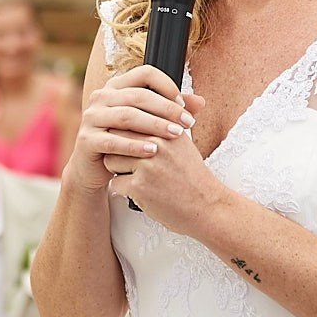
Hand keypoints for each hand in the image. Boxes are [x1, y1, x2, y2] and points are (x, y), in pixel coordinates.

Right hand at [67, 63, 191, 194]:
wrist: (96, 168)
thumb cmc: (126, 141)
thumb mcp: (149, 123)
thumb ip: (172, 110)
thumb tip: (201, 101)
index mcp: (116, 86)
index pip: (145, 73)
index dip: (167, 86)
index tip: (184, 104)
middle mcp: (101, 97)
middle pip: (138, 95)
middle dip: (167, 109)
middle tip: (188, 122)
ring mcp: (91, 118)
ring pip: (127, 116)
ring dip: (154, 125)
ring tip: (176, 134)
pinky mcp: (86, 140)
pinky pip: (113, 141)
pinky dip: (135, 145)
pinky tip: (154, 150)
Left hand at [102, 89, 219, 235]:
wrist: (205, 206)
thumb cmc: (191, 176)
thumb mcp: (182, 143)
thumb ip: (163, 125)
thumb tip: (138, 110)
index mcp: (167, 129)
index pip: (131, 119)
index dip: (125, 132)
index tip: (127, 141)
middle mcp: (158, 144)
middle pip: (117, 137)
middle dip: (118, 149)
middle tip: (130, 161)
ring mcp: (147, 165)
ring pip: (111, 160)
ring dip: (118, 170)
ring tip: (137, 177)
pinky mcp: (139, 186)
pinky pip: (115, 183)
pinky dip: (124, 190)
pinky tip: (141, 192)